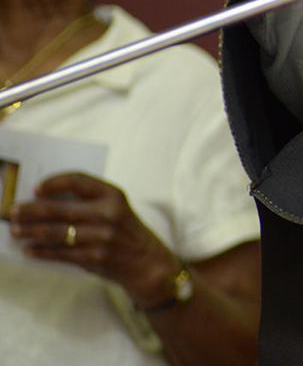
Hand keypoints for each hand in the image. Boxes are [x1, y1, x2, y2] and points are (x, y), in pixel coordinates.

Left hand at [9, 172, 180, 308]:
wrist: (147, 262)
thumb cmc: (127, 232)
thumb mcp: (117, 208)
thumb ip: (90, 202)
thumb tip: (46, 201)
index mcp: (113, 195)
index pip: (78, 180)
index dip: (54, 183)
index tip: (36, 189)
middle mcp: (108, 214)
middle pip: (59, 209)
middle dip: (31, 211)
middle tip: (13, 212)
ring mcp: (101, 237)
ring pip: (56, 232)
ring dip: (31, 231)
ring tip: (16, 231)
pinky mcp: (94, 257)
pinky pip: (60, 253)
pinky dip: (41, 251)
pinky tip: (30, 250)